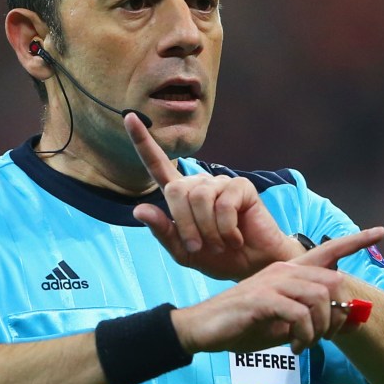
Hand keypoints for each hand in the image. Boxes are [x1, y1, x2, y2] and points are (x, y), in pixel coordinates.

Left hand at [125, 112, 306, 279]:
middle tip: (198, 248)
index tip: (130, 117)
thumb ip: (162, 232)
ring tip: (219, 244)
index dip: (143, 142)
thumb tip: (138, 209)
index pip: (157, 165)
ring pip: (199, 198)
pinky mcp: (241, 186)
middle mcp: (199, 184)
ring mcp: (220, 183)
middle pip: (176, 191)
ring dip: (207, 230)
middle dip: (185, 225)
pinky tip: (234, 238)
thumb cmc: (218, 257)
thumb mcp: (183, 252)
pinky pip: (223, 205)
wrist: (253, 266)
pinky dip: (225, 229)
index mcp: (181, 196)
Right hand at [171, 227, 383, 354]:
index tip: (380, 231)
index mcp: (288, 270)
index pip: (328, 250)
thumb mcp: (282, 324)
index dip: (355, 241)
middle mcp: (283, 270)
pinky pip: (300, 315)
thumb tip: (342, 321)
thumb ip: (309, 318)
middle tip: (323, 337)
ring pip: (320, 299)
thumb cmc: (242, 325)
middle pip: (333, 281)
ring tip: (305, 344)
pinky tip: (294, 347)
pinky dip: (305, 336)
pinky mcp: (262, 299)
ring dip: (320, 329)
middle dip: (337, 314)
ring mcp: (272, 282)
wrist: (202, 329)